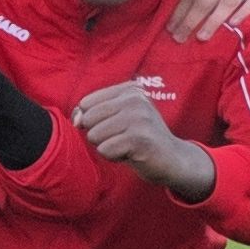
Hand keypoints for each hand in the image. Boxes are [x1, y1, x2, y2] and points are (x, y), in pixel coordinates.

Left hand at [71, 78, 216, 196]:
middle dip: (99, 135)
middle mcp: (135, 99)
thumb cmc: (139, 138)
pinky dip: (114, 156)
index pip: (86, 103)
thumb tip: (76, 119)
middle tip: (123, 138)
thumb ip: (91, 113)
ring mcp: (139, 118)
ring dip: (107, 147)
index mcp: (129, 90)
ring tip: (128, 145)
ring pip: (94, 135)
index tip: (115, 126)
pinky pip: (105, 150)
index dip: (91, 121)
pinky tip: (132, 154)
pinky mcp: (140, 139)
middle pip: (88, 119)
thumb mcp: (117, 118)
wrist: (173, 158)